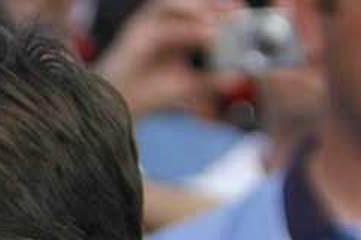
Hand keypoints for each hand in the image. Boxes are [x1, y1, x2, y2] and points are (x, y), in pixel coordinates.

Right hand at [95, 0, 236, 116]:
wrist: (118, 108)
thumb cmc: (150, 94)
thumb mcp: (188, 86)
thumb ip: (211, 81)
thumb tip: (237, 77)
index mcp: (175, 28)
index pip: (201, 8)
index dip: (221, 7)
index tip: (242, 13)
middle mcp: (161, 21)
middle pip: (192, 1)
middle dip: (216, 4)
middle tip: (237, 12)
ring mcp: (148, 22)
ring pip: (178, 3)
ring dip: (202, 8)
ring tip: (222, 21)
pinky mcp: (137, 29)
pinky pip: (164, 18)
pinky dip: (187, 23)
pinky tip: (205, 32)